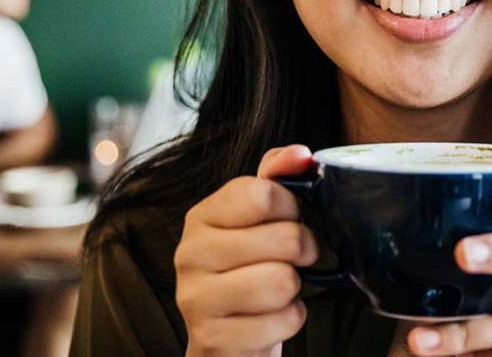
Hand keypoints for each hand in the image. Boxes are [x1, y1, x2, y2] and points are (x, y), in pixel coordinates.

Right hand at [174, 145, 319, 356]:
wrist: (227, 338)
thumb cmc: (249, 271)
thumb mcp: (260, 220)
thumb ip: (277, 178)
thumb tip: (300, 154)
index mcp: (202, 216)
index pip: (263, 193)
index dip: (290, 208)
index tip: (287, 219)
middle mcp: (189, 253)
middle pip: (284, 238)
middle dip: (302, 252)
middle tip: (291, 260)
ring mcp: (195, 298)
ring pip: (283, 281)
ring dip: (293, 290)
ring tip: (276, 291)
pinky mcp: (211, 338)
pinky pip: (281, 321)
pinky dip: (289, 321)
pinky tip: (269, 319)